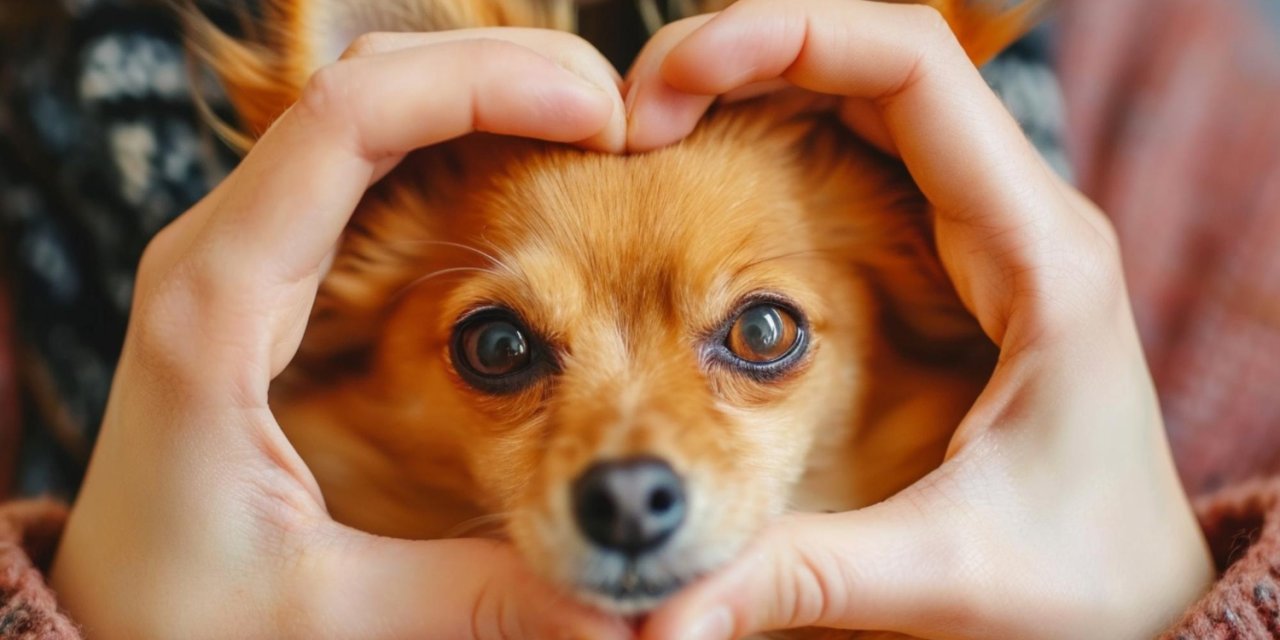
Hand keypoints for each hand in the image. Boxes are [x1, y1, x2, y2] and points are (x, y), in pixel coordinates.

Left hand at [50, 30, 630, 638]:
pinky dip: (460, 139)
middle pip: (367, 83)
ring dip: (488, 96)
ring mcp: (247, 253)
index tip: (602, 115)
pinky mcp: (276, 274)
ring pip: (371, 109)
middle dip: (505, 72)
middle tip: (624, 119)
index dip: (482, 87)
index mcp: (217, 308)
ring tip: (597, 136)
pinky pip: (371, 161)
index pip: (345, 122)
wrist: (111, 613)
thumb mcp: (327, 617)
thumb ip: (474, 600)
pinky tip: (534, 176)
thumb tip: (620, 611)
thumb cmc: (183, 614)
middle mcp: (223, 252)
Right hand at [624, 1, 1213, 637]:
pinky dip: (777, 141)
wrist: (1144, 599)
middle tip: (630, 118)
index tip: (671, 79)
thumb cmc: (1084, 584)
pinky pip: (864, 158)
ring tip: (648, 136)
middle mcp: (1016, 219)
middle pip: (875, 64)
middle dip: (745, 58)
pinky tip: (705, 180)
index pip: (914, 72)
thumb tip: (657, 622)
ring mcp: (988, 234)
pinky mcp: (958, 264)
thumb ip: (802, 578)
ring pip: (865, 102)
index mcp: (1038, 257)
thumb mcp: (947, 577)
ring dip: (755, 92)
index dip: (788, 37)